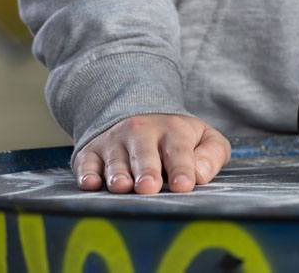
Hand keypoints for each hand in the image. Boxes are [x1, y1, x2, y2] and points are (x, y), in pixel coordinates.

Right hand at [73, 114, 230, 193]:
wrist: (136, 112)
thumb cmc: (176, 138)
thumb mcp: (203, 138)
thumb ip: (211, 154)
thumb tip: (200, 175)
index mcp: (173, 131)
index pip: (178, 151)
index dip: (181, 168)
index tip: (184, 186)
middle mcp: (141, 133)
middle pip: (144, 154)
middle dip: (147, 171)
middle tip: (149, 187)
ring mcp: (114, 142)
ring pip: (115, 161)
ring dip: (118, 174)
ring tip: (122, 186)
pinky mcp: (91, 153)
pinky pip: (87, 163)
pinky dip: (87, 173)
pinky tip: (90, 183)